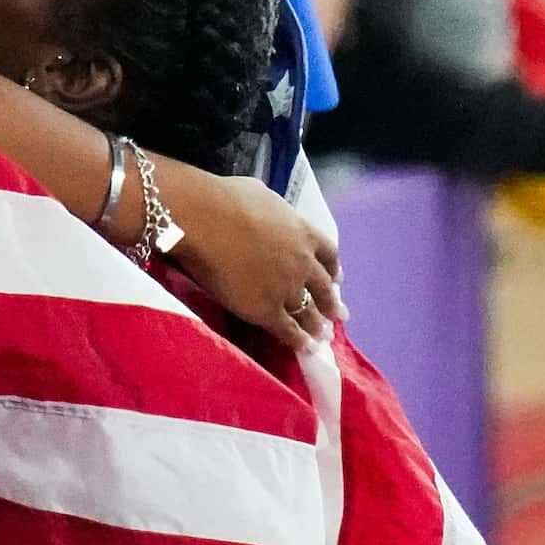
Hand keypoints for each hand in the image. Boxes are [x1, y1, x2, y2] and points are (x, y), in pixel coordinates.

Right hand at [169, 170, 345, 349]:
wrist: (204, 221)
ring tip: (324, 336)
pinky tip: (307, 349)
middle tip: (340, 314)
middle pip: (323, 287)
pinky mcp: (266, 310)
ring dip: (318, 325)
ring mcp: (286, 288)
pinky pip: (288, 330)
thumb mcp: (262, 195)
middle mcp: (302, 262)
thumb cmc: (226, 199)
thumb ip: (274, 211)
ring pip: (309, 312)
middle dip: (332, 302)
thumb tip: (269, 212)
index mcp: (303, 232)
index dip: (333, 268)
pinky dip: (299, 341)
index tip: (337, 278)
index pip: (328, 253)